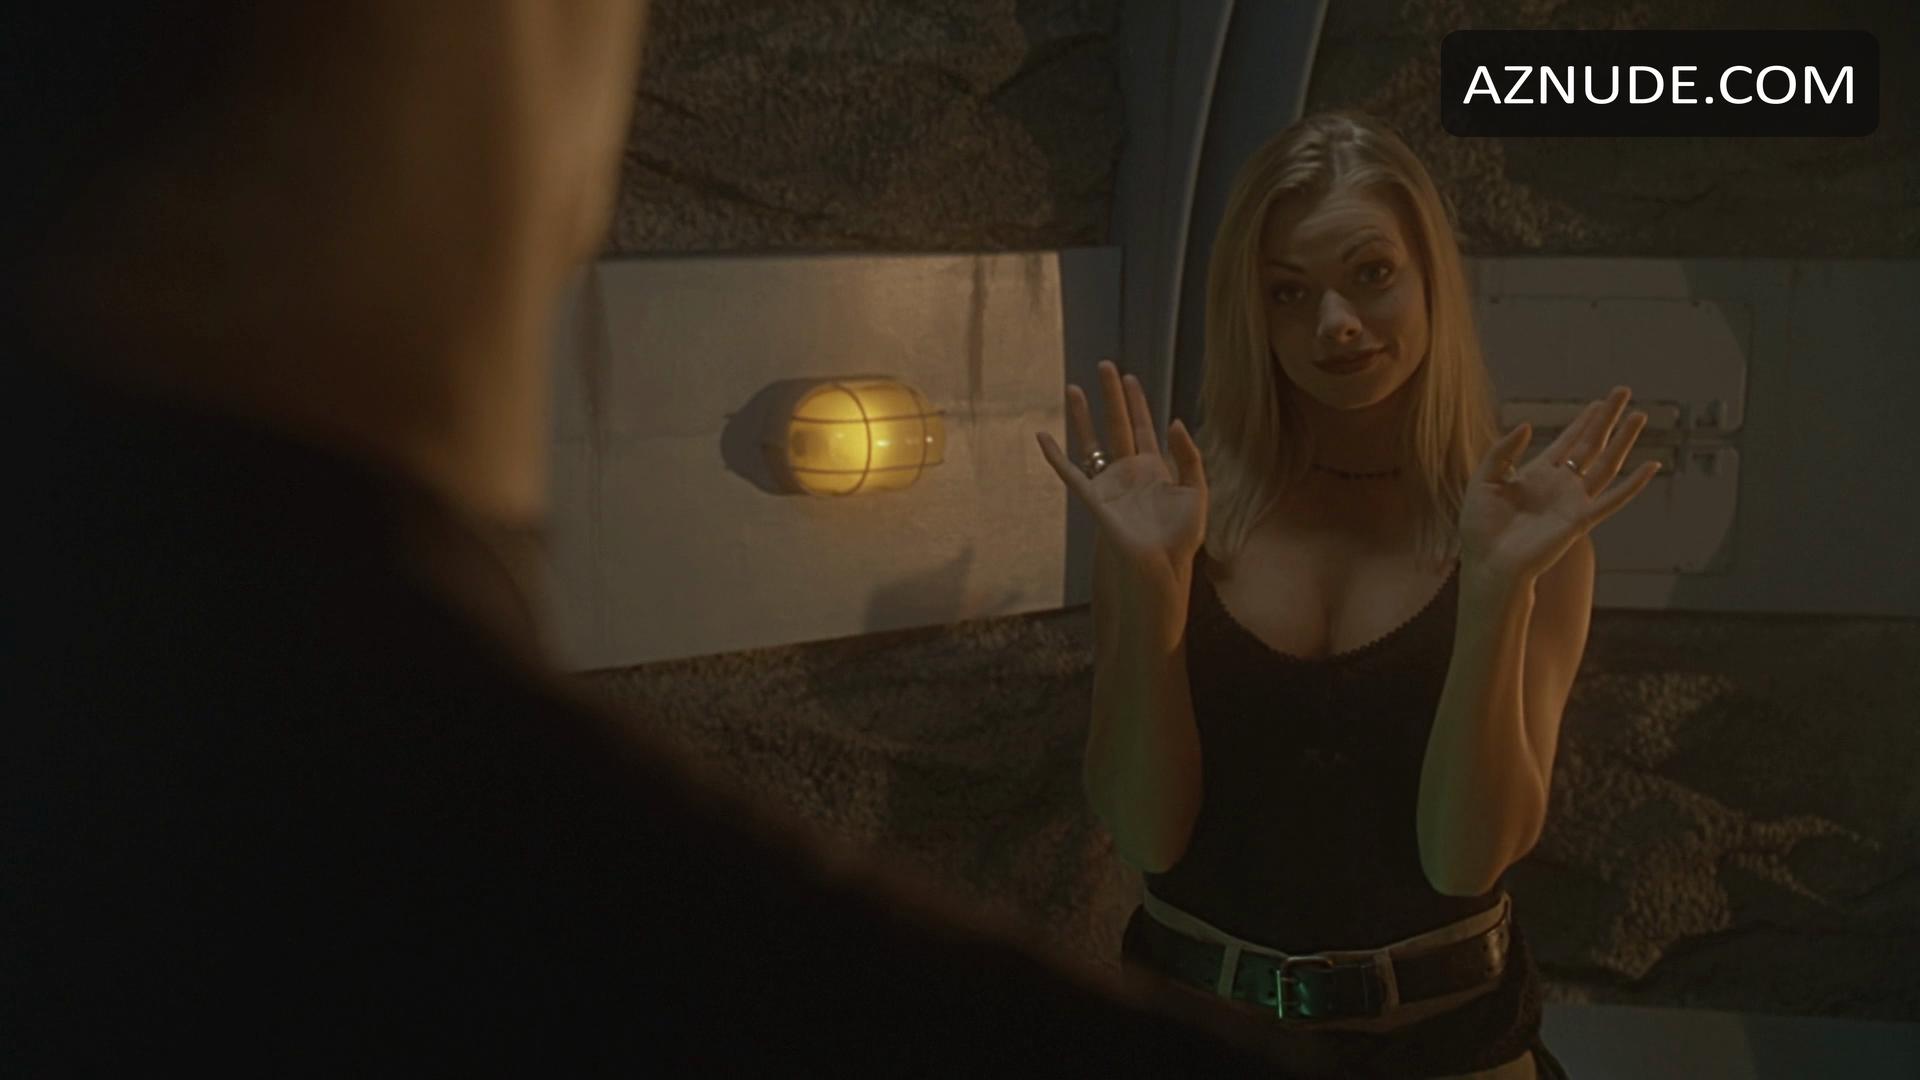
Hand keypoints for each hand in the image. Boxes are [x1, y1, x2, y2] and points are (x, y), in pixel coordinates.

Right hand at [1035, 361, 1207, 647]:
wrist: (1161, 569)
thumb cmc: (1180, 538)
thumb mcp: (1196, 492)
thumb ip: (1188, 456)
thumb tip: (1174, 421)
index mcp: (1154, 469)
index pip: (1143, 427)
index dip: (1138, 402)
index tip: (1131, 378)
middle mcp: (1128, 471)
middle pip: (1117, 424)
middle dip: (1111, 395)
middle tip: (1105, 364)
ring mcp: (1109, 483)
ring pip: (1092, 441)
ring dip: (1082, 415)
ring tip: (1073, 387)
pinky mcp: (1094, 499)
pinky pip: (1070, 473)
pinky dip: (1055, 456)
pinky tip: (1043, 437)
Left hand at [1461, 386, 1660, 586]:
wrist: (1488, 563)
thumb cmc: (1481, 529)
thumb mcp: (1483, 481)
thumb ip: (1502, 452)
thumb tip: (1526, 425)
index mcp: (1536, 474)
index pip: (1566, 442)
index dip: (1582, 421)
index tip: (1598, 402)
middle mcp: (1560, 485)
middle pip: (1590, 445)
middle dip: (1606, 418)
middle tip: (1623, 392)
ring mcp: (1573, 501)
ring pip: (1606, 464)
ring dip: (1623, 440)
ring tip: (1639, 416)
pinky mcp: (1580, 520)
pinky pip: (1613, 499)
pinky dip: (1634, 484)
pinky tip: (1652, 466)